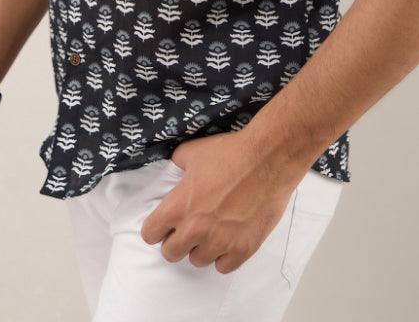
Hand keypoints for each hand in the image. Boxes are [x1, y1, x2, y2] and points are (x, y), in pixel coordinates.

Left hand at [140, 131, 300, 274]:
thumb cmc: (230, 152)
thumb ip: (177, 165)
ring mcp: (220, 242)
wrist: (268, 159)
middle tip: (187, 228)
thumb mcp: (193, 152)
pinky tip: (228, 240)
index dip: (156, 227)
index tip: (164, 224)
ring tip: (211, 231)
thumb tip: (174, 170)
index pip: (149, 234)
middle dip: (175, 241)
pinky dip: (224, 256)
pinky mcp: (243, 249)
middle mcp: (195, 229)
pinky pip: (223, 267)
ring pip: (197, 261)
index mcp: (178, 206)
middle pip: (170, 254)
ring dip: (201, 248)